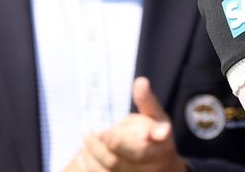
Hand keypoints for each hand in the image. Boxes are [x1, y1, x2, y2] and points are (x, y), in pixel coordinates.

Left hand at [62, 77, 186, 171]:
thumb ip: (147, 101)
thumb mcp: (157, 116)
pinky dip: (87, 164)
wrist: (160, 164)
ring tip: (87, 136)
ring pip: (106, 170)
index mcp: (159, 147)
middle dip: (101, 147)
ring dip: (91, 154)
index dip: (125, 142)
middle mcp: (147, 165)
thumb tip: (140, 81)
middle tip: (93, 132)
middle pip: (117, 161)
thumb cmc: (155, 135)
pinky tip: (84, 152)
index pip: (142, 148)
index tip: (107, 133)